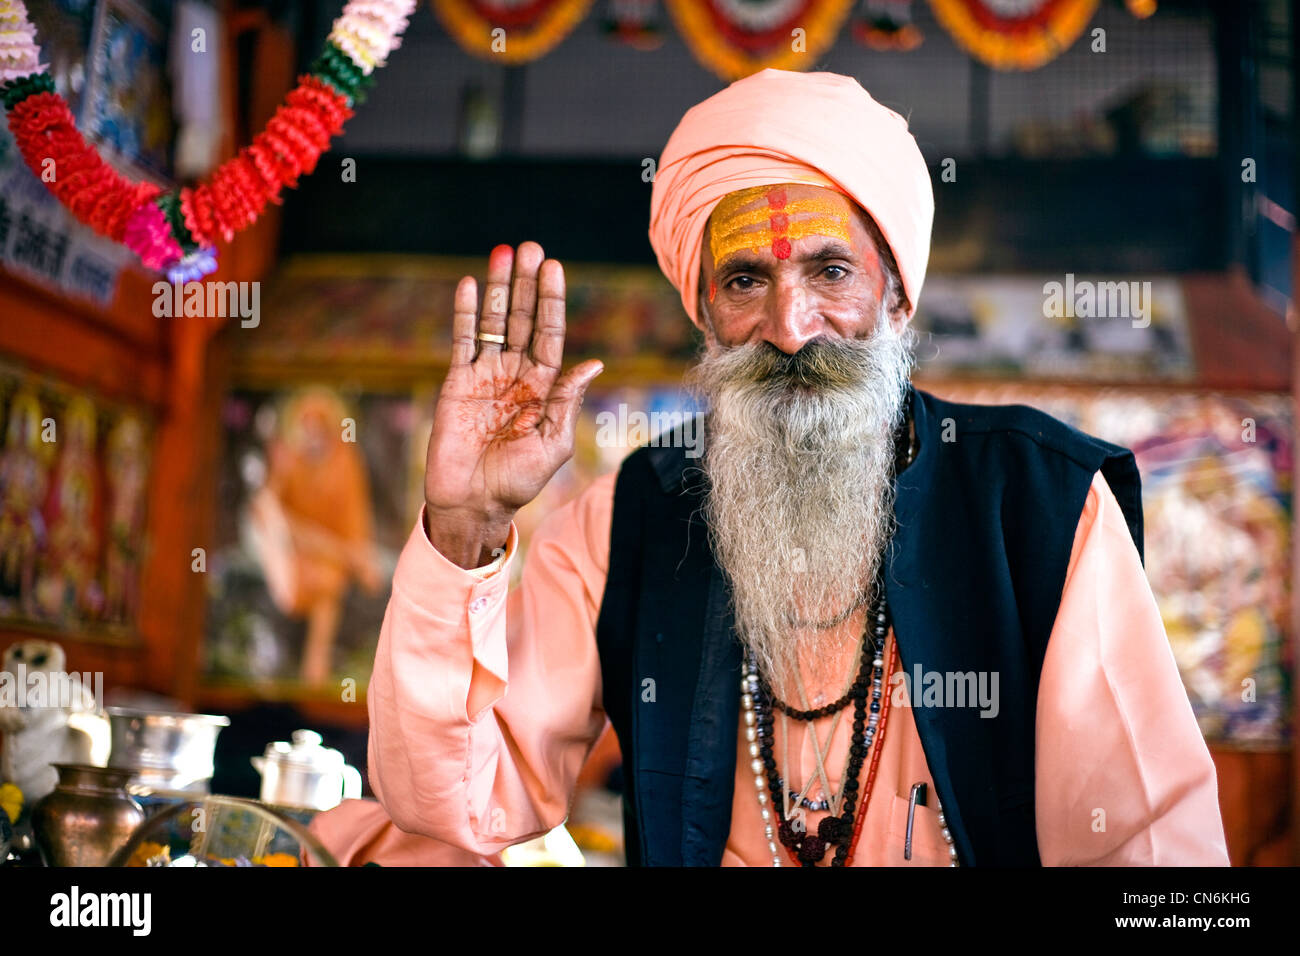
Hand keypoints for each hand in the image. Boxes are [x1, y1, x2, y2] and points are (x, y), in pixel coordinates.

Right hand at [423, 242, 602, 567]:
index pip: (550, 334)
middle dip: (526, 284)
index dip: (551, 302)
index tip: (554, 267)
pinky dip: (464, 313)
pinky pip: (462, 341)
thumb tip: (594, 364)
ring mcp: (485, 376)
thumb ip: (567, 401)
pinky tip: (468, 284)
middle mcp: (516, 374)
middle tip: (530, 247)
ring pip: (493, 323)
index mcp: (544, 386)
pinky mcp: (456, 383)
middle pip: (522, 319)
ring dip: (497, 288)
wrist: (473, 502)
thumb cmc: (518, 480)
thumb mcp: (553, 443)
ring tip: (503, 253)